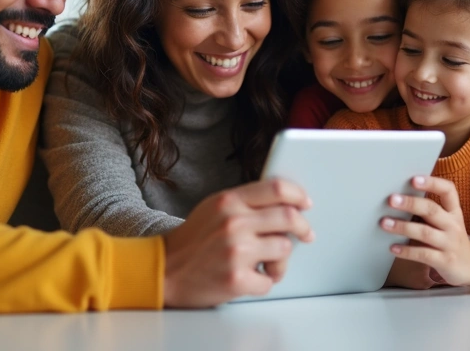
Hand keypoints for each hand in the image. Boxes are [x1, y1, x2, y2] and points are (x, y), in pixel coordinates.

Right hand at [162, 179, 313, 307]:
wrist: (162, 270)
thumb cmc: (192, 241)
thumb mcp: (214, 209)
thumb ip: (245, 202)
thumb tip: (285, 203)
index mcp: (229, 201)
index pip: (277, 188)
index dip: (298, 195)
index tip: (306, 203)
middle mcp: (233, 223)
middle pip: (289, 217)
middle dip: (303, 228)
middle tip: (306, 235)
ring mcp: (236, 251)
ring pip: (284, 249)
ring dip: (281, 260)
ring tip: (267, 264)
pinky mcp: (236, 279)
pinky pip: (269, 280)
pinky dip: (264, 281)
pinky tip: (250, 278)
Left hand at [379, 176, 469, 289]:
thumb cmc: (451, 239)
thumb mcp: (447, 222)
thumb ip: (429, 210)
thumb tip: (398, 198)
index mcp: (454, 211)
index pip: (448, 191)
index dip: (432, 183)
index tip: (413, 179)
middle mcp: (453, 225)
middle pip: (432, 210)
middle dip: (410, 203)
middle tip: (391, 199)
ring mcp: (450, 244)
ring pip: (425, 232)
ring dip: (403, 227)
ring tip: (385, 223)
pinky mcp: (445, 261)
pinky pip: (423, 254)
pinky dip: (406, 251)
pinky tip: (393, 247)